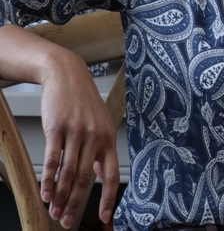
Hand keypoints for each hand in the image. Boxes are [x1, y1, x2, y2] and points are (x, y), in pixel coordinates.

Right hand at [39, 51, 119, 228]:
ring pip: (68, 173)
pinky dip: (48, 180)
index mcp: (108, 136)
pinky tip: (45, 193)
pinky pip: (52, 160)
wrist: (66, 74)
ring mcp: (76, 132)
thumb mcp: (100, 121)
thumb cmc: (82, 99)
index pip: (112, 174)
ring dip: (60, 196)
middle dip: (76, 204)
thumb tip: (101, 173)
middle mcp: (94, 135)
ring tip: (54, 211)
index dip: (107, 198)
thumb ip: (101, 147)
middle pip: (86, 179)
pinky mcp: (57, 128)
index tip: (102, 217)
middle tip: (67, 221)